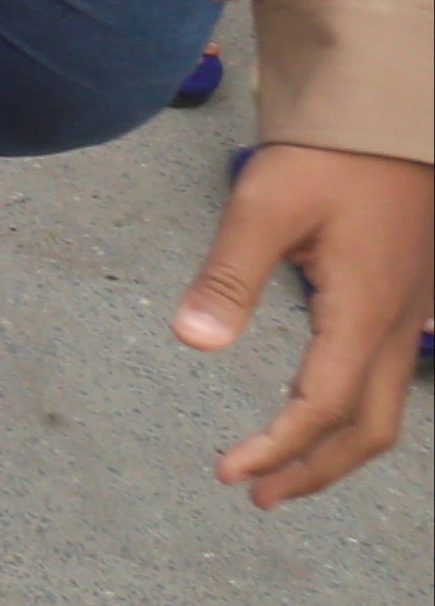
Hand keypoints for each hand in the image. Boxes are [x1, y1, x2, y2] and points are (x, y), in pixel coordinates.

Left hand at [176, 140, 428, 505]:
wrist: (391, 110)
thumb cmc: (327, 153)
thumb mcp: (264, 206)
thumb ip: (227, 277)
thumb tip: (192, 342)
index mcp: (364, 311)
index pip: (321, 406)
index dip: (277, 448)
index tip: (228, 473)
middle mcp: (399, 325)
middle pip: (370, 428)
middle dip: (315, 469)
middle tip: (257, 495)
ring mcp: (412, 314)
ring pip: (386, 406)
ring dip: (336, 447)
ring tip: (281, 469)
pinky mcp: (407, 299)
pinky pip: (388, 376)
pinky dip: (353, 410)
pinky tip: (314, 407)